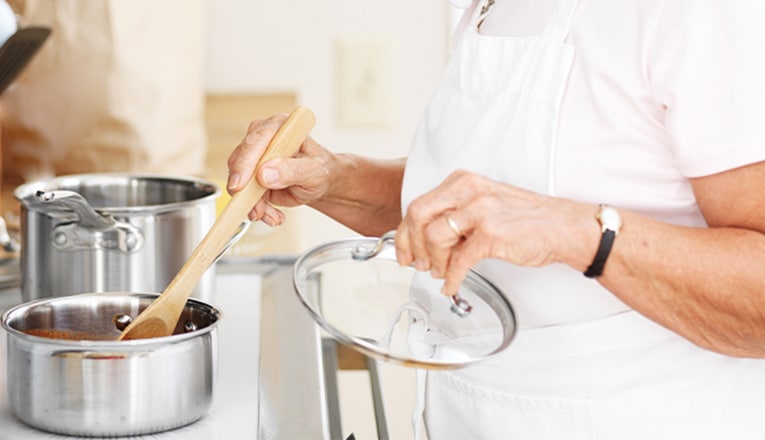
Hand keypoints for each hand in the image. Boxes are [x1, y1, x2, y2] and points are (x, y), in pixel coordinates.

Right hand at [226, 113, 333, 224]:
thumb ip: (292, 170)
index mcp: (280, 127)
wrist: (320, 183)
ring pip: (239, 181)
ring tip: (273, 216)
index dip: (244, 163)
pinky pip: (244, 194)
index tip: (239, 185)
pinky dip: (256, 208)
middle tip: (257, 211)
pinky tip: (272, 215)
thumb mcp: (314, 172)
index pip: (255, 141)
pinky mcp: (251, 175)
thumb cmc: (320, 170)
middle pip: (240, 162)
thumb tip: (265, 173)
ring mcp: (254, 157)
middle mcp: (262, 138)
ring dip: (253, 204)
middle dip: (247, 191)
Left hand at [395, 170, 590, 294]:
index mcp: (463, 182)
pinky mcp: (491, 234)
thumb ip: (455, 215)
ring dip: (433, 262)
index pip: (419, 204)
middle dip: (411, 245)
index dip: (404, 233)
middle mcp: (469, 191)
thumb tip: (425, 238)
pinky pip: (458, 261)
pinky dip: (451, 278)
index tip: (403, 250)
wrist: (564, 227)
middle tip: (416, 263)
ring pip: (433, 237)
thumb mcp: (484, 204)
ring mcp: (480, 211)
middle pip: (418, 216)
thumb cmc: (526, 219)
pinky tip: (452, 285)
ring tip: (441, 273)